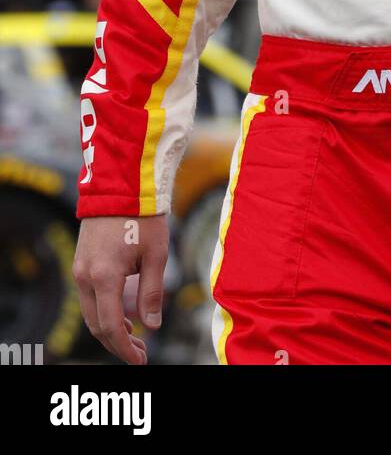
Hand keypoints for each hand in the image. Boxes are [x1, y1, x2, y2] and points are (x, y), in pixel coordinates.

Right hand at [73, 214, 169, 364]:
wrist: (121, 184)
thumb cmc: (143, 216)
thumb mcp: (156, 254)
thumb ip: (153, 292)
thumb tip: (152, 325)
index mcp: (105, 277)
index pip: (111, 327)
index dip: (124, 350)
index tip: (140, 361)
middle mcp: (86, 276)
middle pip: (97, 325)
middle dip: (117, 344)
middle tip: (141, 354)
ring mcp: (80, 269)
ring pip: (91, 312)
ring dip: (110, 329)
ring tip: (134, 339)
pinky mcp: (81, 261)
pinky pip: (89, 296)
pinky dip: (104, 311)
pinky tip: (123, 315)